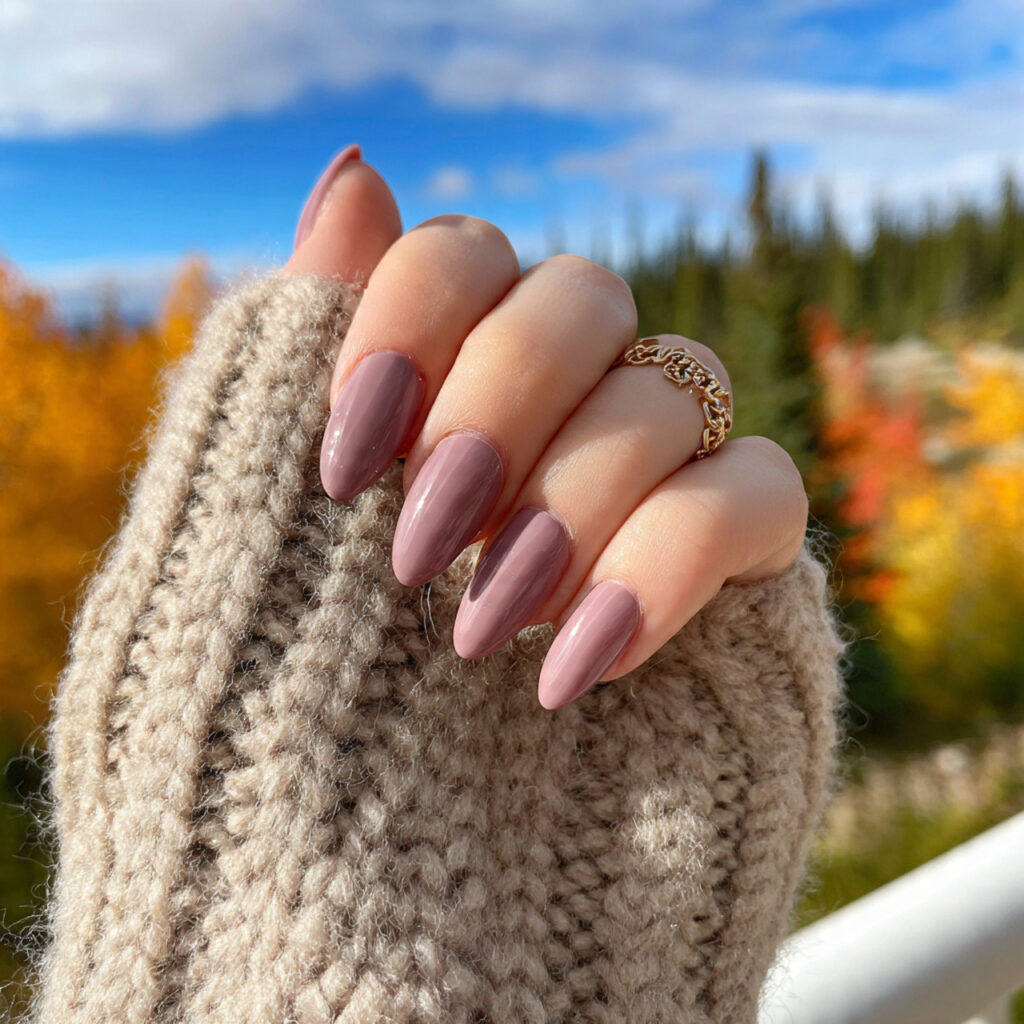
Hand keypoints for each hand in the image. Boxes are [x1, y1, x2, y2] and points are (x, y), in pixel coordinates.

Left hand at [282, 145, 808, 708]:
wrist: (381, 919)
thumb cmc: (293, 738)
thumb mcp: (250, 541)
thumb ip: (297, 358)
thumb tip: (352, 170)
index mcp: (442, 396)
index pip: (465, 256)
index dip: (411, 321)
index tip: (348, 459)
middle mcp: (555, 421)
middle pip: (586, 293)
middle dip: (501, 405)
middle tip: (421, 551)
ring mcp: (653, 487)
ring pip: (678, 383)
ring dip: (576, 497)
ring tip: (485, 630)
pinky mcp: (740, 572)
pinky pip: (761, 495)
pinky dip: (666, 564)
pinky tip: (572, 668)